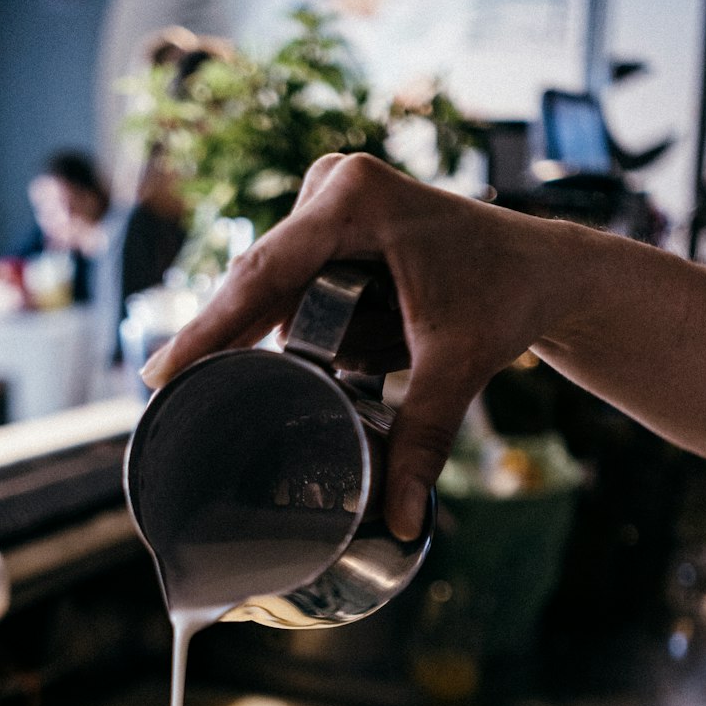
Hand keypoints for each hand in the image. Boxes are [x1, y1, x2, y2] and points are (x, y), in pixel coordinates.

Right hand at [139, 154, 567, 539]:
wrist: (545, 269)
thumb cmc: (506, 297)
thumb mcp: (458, 366)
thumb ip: (422, 438)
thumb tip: (398, 519)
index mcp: (355, 200)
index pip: (262, 275)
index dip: (207, 330)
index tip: (160, 375)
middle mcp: (333, 187)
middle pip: (258, 282)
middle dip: (225, 340)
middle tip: (173, 399)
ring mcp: (329, 200)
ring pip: (272, 287)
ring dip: (262, 336)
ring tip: (230, 384)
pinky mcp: (333, 224)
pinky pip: (290, 284)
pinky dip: (285, 325)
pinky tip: (266, 362)